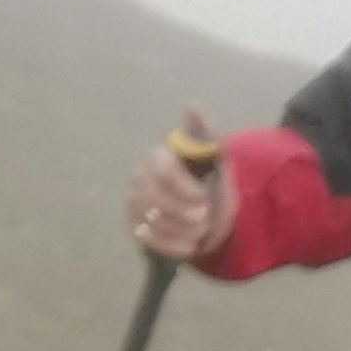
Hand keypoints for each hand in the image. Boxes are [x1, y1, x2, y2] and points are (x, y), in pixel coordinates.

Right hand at [127, 109, 233, 264]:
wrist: (210, 214)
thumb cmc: (210, 181)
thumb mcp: (217, 158)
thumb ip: (206, 134)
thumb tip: (193, 105)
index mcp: (157, 157)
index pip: (162, 171)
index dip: (184, 188)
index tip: (204, 199)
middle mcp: (139, 178)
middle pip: (153, 199)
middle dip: (184, 213)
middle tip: (206, 216)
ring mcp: (133, 203)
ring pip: (152, 222)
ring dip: (184, 230)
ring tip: (202, 229)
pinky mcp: (134, 227)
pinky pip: (149, 241)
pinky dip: (175, 245)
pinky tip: (191, 244)